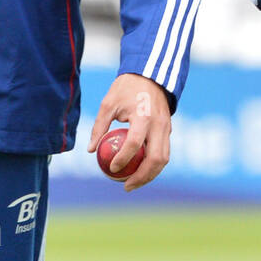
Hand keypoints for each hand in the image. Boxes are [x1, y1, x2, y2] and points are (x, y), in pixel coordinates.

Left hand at [86, 73, 170, 191]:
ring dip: (150, 175)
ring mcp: (167, 127)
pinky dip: (154, 165)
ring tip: (133, 183)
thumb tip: (91, 150)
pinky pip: (164, 152)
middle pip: (156, 159)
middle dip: (142, 177)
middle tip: (126, 186)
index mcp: (143, 116)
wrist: (150, 74)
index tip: (111, 168)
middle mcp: (159, 124)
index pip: (134, 144)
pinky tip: (140, 171)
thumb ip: (99, 126)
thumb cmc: (126, 88)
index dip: (123, 159)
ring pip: (164, 159)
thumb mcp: (108, 103)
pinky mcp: (169, 129)